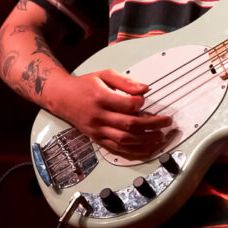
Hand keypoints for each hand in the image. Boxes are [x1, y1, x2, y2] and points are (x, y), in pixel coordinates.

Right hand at [49, 69, 173, 159]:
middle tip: (165, 122)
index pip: (126, 105)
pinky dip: (133, 152)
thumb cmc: (84, 85)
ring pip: (125, 140)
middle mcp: (99, 116)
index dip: (140, 103)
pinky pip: (117, 149)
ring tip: (160, 137)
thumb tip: (144, 89)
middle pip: (129, 125)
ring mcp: (98, 130)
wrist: (62, 97)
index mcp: (100, 98)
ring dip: (146, 141)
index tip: (145, 100)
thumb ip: (125, 82)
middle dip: (151, 125)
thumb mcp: (104, 75)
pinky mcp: (97, 139)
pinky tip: (146, 149)